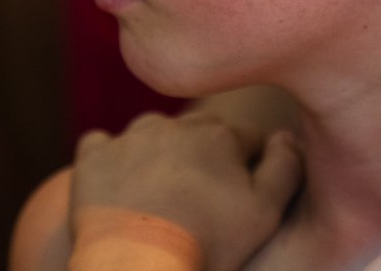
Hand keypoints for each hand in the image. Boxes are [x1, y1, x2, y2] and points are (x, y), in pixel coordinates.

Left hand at [70, 111, 302, 270]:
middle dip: (207, 155)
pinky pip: (103, 145)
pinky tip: (118, 186)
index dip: (252, 163)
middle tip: (204, 197)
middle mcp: (175, 124)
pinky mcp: (94, 156)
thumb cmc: (207, 241)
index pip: (248, 138)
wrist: (135, 264)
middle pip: (201, 132)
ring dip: (161, 153)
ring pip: (153, 133)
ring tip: (161, 194)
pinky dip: (111, 160)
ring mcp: (130, 136)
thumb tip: (287, 136)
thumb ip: (286, 167)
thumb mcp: (265, 212)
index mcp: (220, 134)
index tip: (244, 192)